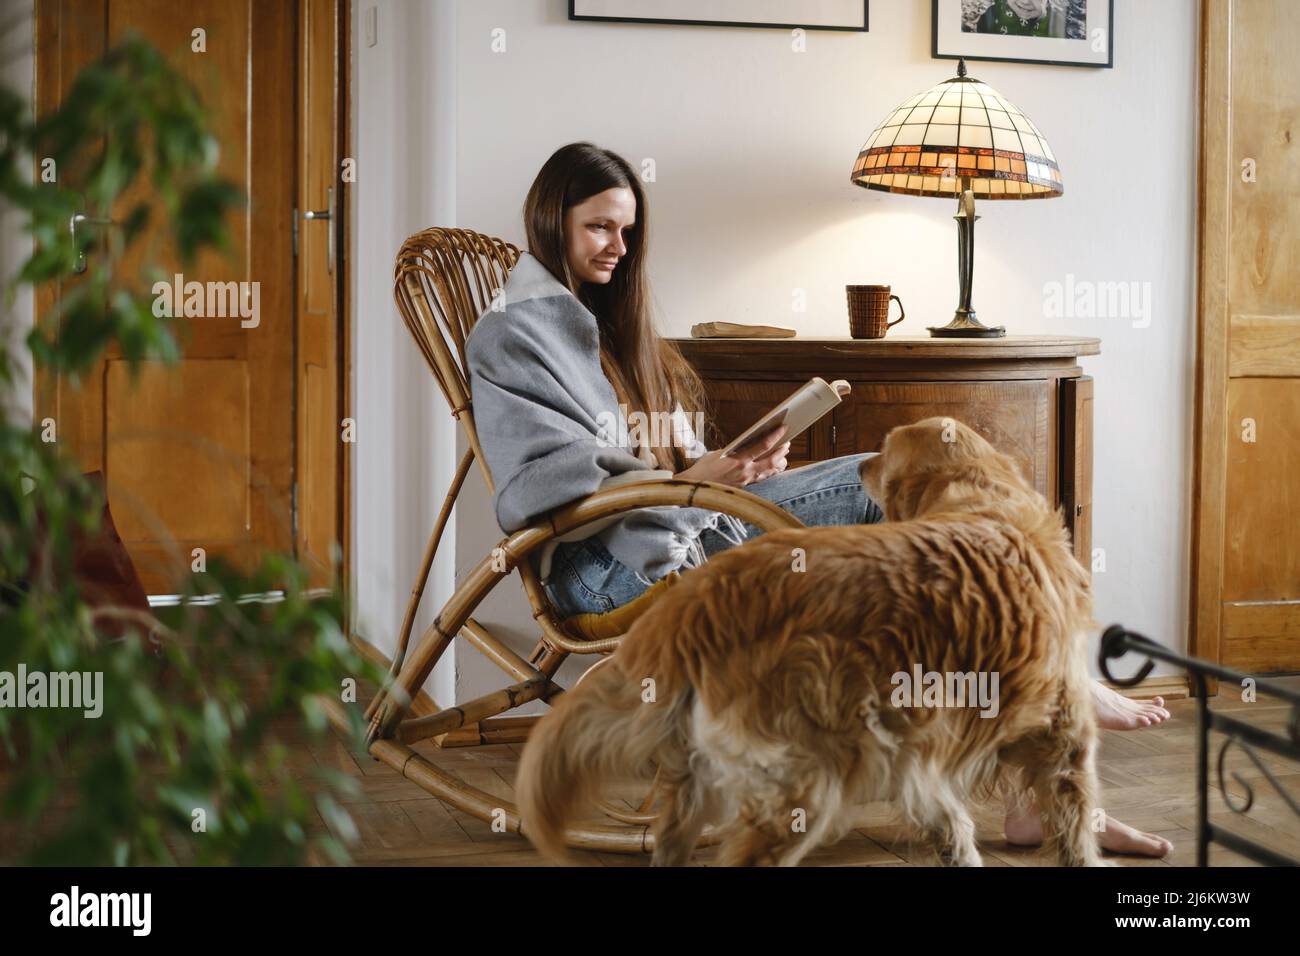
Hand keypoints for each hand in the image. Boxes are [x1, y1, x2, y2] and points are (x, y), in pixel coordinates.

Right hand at [674, 425, 790, 487]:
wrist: (696, 487)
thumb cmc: (704, 468)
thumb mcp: (719, 452)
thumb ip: (736, 449)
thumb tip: (750, 443)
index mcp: (738, 460)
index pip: (763, 446)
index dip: (775, 436)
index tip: (783, 429)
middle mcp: (745, 471)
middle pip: (772, 461)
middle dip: (781, 451)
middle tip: (787, 443)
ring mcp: (746, 480)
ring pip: (769, 472)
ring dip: (779, 463)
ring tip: (784, 455)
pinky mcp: (745, 486)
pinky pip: (762, 478)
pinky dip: (770, 472)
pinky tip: (773, 467)